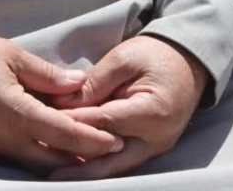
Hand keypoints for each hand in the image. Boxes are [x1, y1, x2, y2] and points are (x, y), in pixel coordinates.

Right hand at [0, 34, 123, 174]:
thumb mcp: (9, 55)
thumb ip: (46, 74)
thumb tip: (78, 84)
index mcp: (18, 115)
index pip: (68, 135)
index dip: (96, 139)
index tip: (118, 139)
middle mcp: (7, 140)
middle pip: (57, 160)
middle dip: (84, 157)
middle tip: (108, 149)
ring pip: (37, 165)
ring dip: (61, 159)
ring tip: (83, 150)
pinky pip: (17, 159)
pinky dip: (38, 155)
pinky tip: (48, 144)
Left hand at [47, 36, 207, 180]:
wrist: (187, 64)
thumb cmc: (154, 56)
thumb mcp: (123, 59)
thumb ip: (95, 83)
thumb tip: (63, 104)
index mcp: (153, 112)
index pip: (104, 122)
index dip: (74, 122)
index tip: (45, 122)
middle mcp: (157, 138)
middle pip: (111, 157)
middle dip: (78, 164)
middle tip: (48, 168)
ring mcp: (155, 147)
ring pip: (115, 166)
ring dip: (85, 170)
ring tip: (56, 175)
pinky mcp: (148, 149)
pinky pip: (120, 161)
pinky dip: (97, 163)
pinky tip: (74, 165)